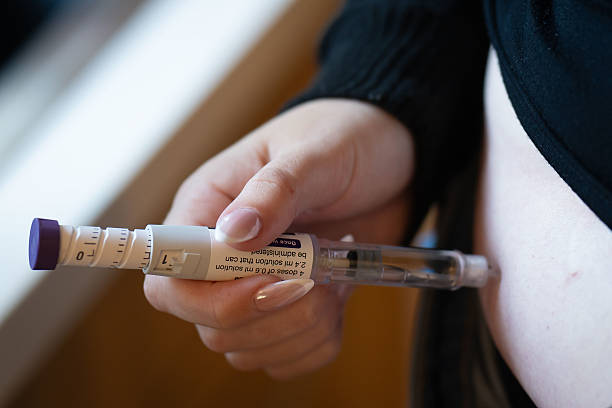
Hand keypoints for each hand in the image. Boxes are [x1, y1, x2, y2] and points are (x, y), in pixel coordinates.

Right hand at [144, 99, 413, 378]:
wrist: (392, 158)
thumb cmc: (343, 139)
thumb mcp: (312, 154)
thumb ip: (273, 191)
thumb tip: (232, 233)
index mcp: (207, 211)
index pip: (169, 280)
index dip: (209, 299)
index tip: (270, 278)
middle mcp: (222, 258)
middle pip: (211, 327)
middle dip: (272, 314)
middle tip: (319, 275)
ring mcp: (256, 289)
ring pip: (250, 351)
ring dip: (303, 327)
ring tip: (335, 278)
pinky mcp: (291, 310)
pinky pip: (288, 359)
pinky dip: (319, 341)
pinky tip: (339, 297)